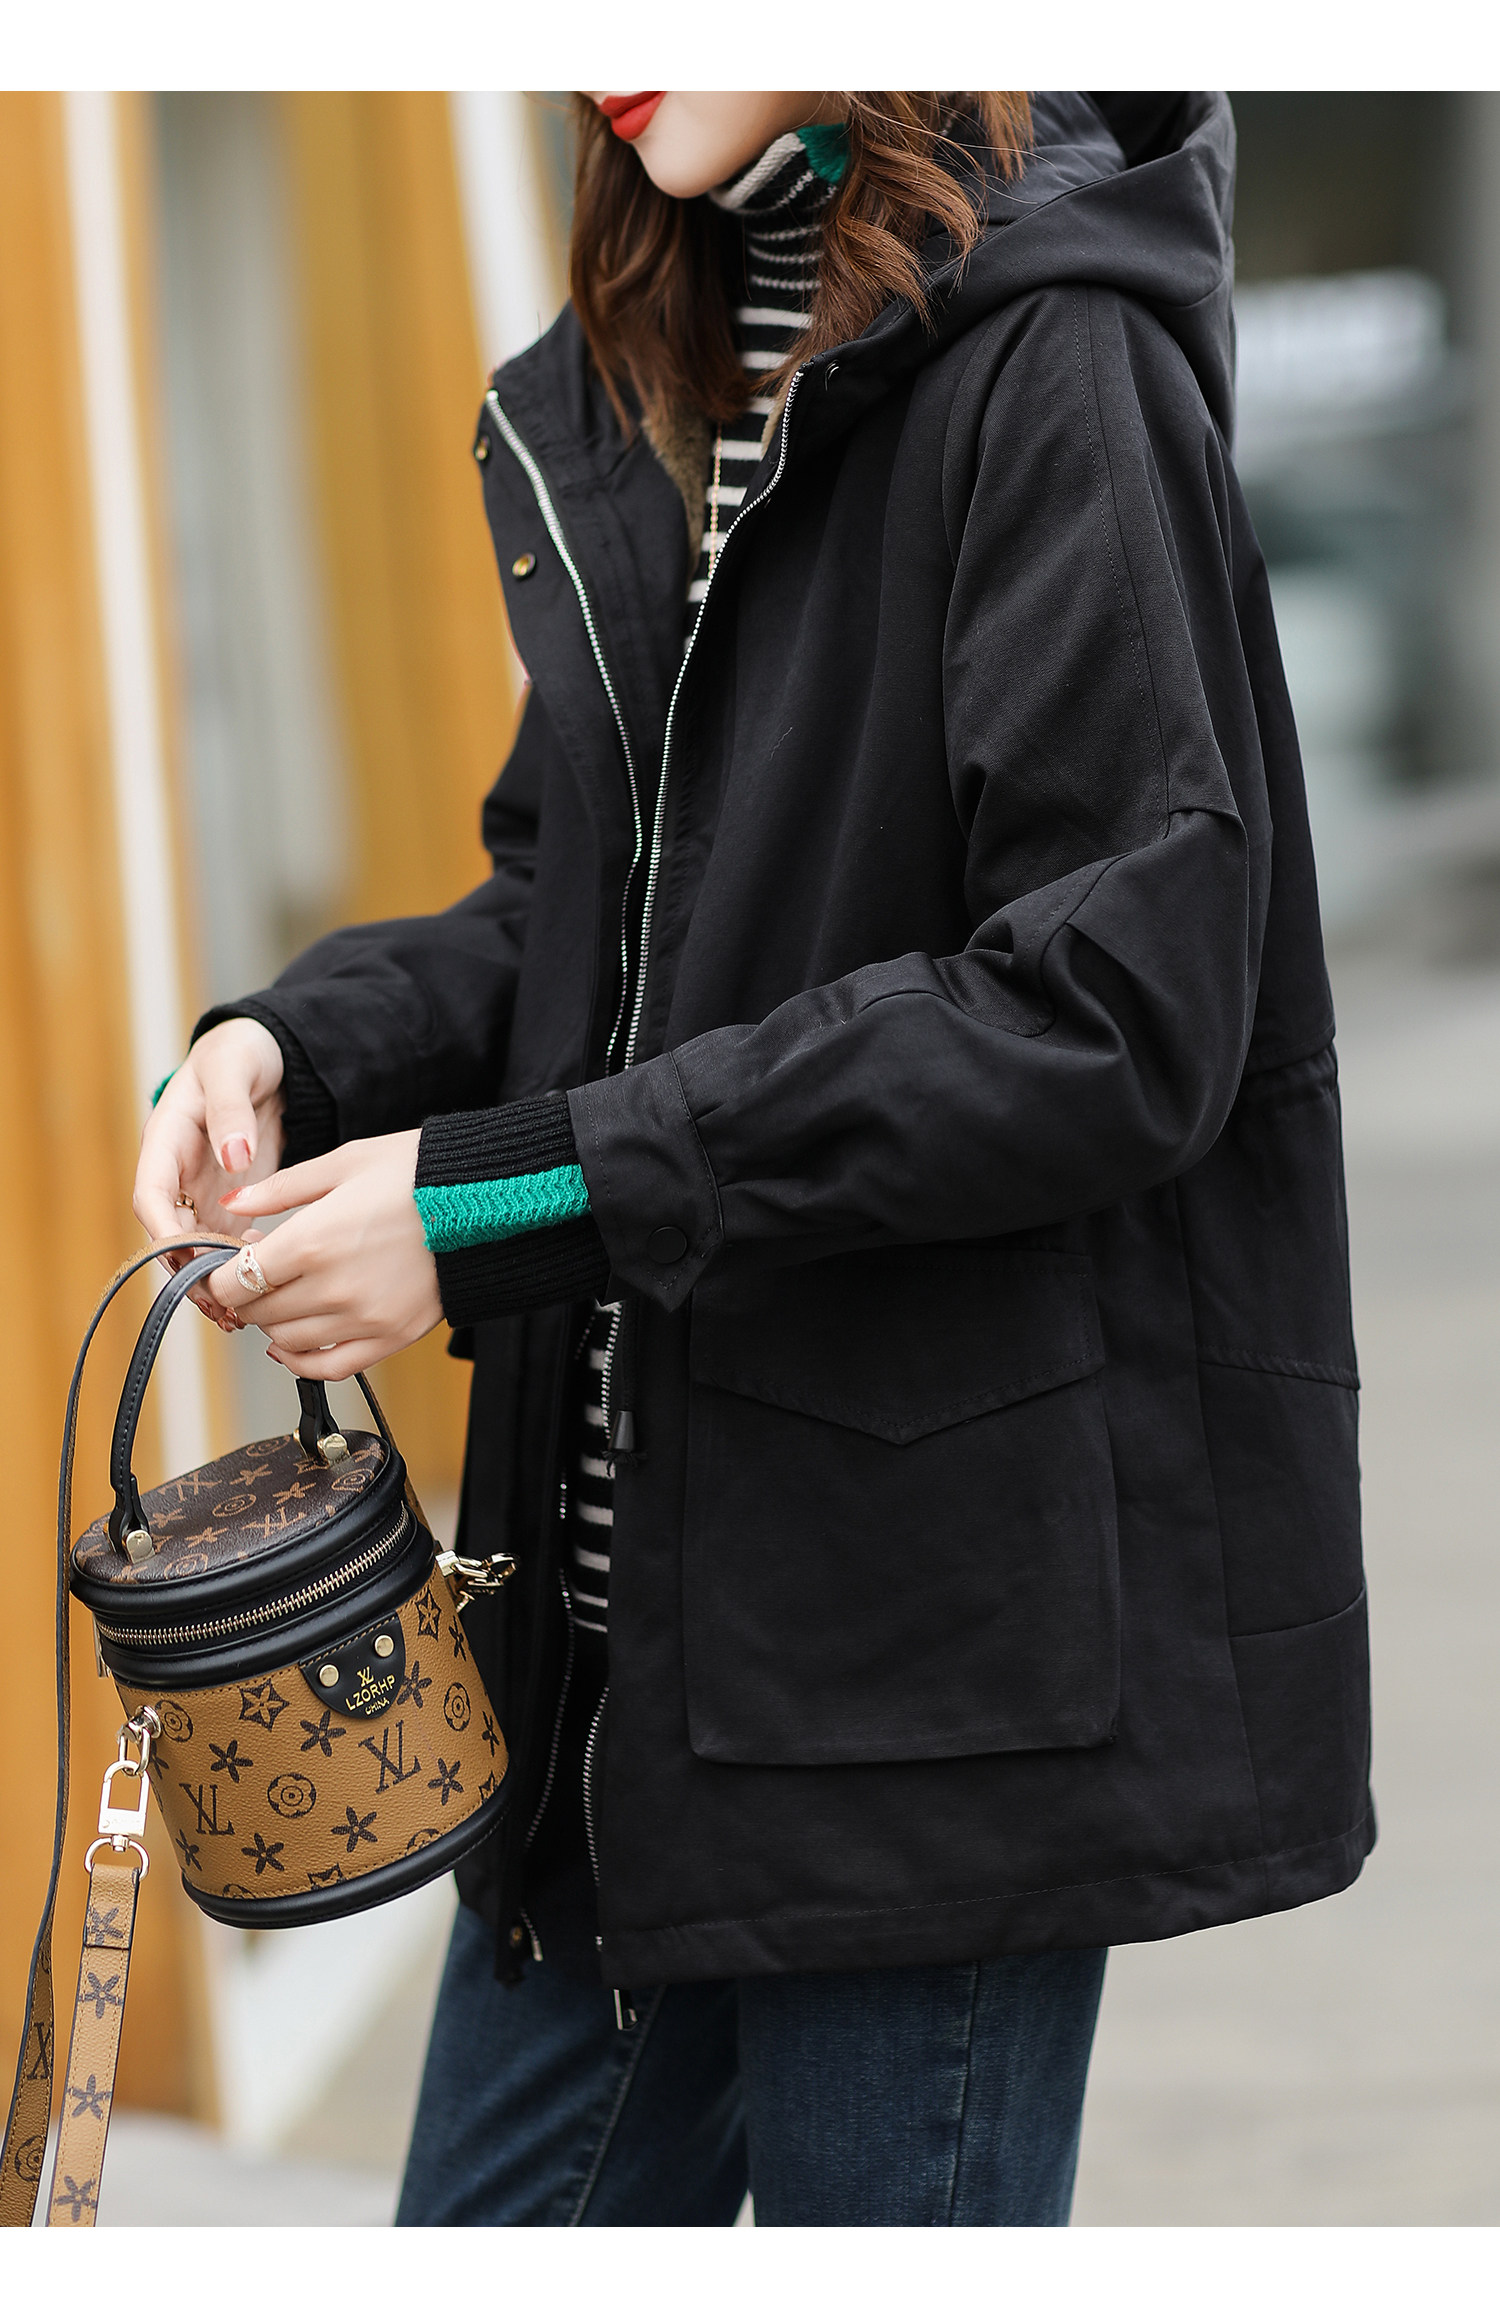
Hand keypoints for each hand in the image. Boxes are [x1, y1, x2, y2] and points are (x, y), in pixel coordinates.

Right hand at [134, 1019, 285, 1325]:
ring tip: (240, 1313)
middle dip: (189, 1271)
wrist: (264, 1057)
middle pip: (170, 1235)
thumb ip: (230, 1110)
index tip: (190, 1258)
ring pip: (196, 1249)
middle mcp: (177, 1175)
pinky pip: (225, 1245)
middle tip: (221, 1301)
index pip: (150, 1197)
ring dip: (212, 1281)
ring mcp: (202, 1192)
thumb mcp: (233, 1069)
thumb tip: (234, 1156)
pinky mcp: (230, 1203)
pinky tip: (263, 1285)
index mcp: (165, 1142)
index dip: (165, 1232)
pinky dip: (238, 1268)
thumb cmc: (240, 1054)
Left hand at [206, 1131, 441, 1379]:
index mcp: (312, 1241)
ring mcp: (362, 1319)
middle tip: (254, 1274)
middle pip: (257, 1312)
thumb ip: (281, 1189)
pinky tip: (289, 1347)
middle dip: (244, 1295)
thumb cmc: (417, 1173)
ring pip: (285, 1341)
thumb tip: (232, 1205)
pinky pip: (328, 1368)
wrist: (487, 1202)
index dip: (219, 1274)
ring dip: (271, 1322)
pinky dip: (299, 1363)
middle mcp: (332, 1289)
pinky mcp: (390, 1338)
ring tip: (282, 1296)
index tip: (224, 1263)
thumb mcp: (344, 1163)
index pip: (235, 1279)